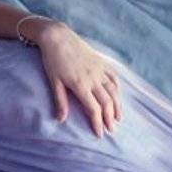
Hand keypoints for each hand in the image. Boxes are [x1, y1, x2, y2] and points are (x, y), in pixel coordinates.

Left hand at [35, 21, 120, 135]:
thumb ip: (60, 101)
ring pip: (113, 90)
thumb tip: (60, 120)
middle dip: (110, 118)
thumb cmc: (53, 60)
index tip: (99, 134)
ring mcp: (99, 69)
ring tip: (119, 117)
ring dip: (117, 105)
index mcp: (80, 85)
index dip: (97, 122)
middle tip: (112, 130)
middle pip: (106, 102)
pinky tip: (118, 96)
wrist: (59, 37)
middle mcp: (93, 78)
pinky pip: (113, 77)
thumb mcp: (54, 82)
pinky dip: (118, 88)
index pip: (93, 108)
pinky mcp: (101, 62)